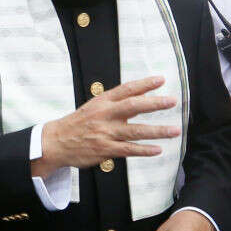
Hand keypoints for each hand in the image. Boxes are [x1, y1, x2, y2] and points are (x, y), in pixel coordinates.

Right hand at [34, 75, 180, 172]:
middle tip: (172, 101)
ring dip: (157, 130)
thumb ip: (114, 102)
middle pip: (134, 106)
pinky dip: (144, 150)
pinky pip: (128, 149)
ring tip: (175, 130)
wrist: (56, 142)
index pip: (127, 89)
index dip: (144, 84)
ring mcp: (105, 133)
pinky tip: (157, 150)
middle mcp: (105, 115)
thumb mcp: (94, 106)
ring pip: (135, 130)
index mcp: (103, 101)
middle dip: (155, 103)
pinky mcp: (105, 149)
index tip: (161, 79)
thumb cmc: (78, 123)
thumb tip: (137, 95)